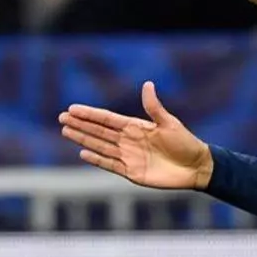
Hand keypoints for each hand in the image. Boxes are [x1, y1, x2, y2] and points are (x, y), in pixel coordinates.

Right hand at [58, 81, 212, 189]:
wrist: (195, 167)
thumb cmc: (185, 142)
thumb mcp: (169, 123)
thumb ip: (154, 107)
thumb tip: (147, 84)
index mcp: (135, 127)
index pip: (107, 119)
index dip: (90, 114)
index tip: (72, 109)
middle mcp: (128, 141)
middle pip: (99, 131)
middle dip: (80, 124)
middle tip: (61, 118)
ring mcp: (128, 156)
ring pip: (100, 146)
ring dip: (83, 139)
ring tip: (65, 131)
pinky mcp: (131, 172)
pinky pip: (110, 164)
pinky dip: (96, 159)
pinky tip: (83, 152)